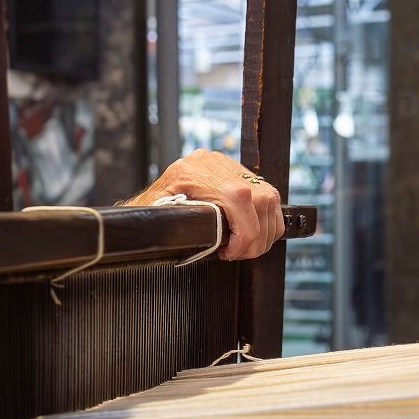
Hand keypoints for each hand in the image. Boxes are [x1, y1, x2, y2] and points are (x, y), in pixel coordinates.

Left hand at [125, 149, 284, 260]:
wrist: (149, 201)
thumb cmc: (152, 214)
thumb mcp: (156, 218)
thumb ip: (172, 225)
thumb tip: (189, 238)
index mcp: (193, 173)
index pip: (239, 200)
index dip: (242, 235)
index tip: (230, 253)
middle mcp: (215, 164)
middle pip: (260, 201)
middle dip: (256, 238)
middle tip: (240, 254)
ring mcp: (229, 166)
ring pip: (269, 199)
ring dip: (264, 231)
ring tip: (245, 247)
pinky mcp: (239, 172)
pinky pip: (269, 195)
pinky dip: (267, 220)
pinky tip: (251, 234)